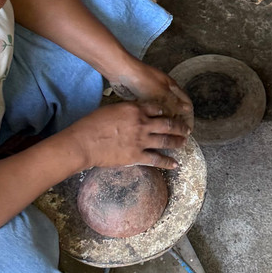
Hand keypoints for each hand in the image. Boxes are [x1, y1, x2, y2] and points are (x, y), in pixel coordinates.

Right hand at [69, 101, 188, 169]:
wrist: (84, 142)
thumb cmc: (92, 124)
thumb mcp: (111, 109)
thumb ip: (126, 111)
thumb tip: (132, 113)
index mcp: (135, 109)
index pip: (156, 108)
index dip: (165, 111)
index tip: (169, 114)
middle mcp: (142, 123)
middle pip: (167, 123)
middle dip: (179, 126)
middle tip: (187, 128)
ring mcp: (141, 140)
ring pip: (166, 140)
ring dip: (177, 141)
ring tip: (184, 142)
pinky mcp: (137, 156)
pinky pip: (157, 159)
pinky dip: (168, 162)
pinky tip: (175, 164)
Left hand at [112, 61, 194, 132]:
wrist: (122, 72)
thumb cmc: (142, 79)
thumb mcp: (159, 92)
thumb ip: (172, 102)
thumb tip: (186, 110)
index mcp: (172, 87)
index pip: (186, 104)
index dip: (188, 117)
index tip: (188, 130)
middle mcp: (165, 91)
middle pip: (176, 109)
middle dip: (178, 122)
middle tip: (177, 136)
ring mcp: (153, 94)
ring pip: (163, 111)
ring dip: (165, 121)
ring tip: (164, 135)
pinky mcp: (142, 97)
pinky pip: (151, 111)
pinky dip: (153, 119)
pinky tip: (151, 127)